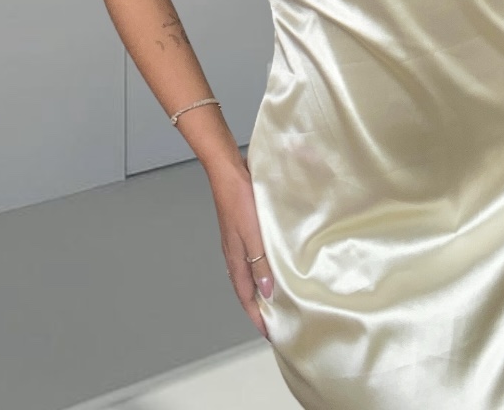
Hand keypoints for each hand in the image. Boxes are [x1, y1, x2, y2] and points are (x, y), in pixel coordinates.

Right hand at [208, 162, 274, 340]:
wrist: (227, 171)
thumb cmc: (238, 199)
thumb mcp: (254, 235)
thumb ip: (260, 263)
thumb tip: (267, 291)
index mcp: (235, 259)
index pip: (245, 297)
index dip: (256, 316)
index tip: (268, 331)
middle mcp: (234, 253)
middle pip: (245, 287)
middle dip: (258, 306)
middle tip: (275, 317)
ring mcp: (236, 240)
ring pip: (248, 271)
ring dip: (260, 286)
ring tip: (276, 294)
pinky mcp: (241, 227)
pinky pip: (252, 255)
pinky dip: (261, 265)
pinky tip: (272, 260)